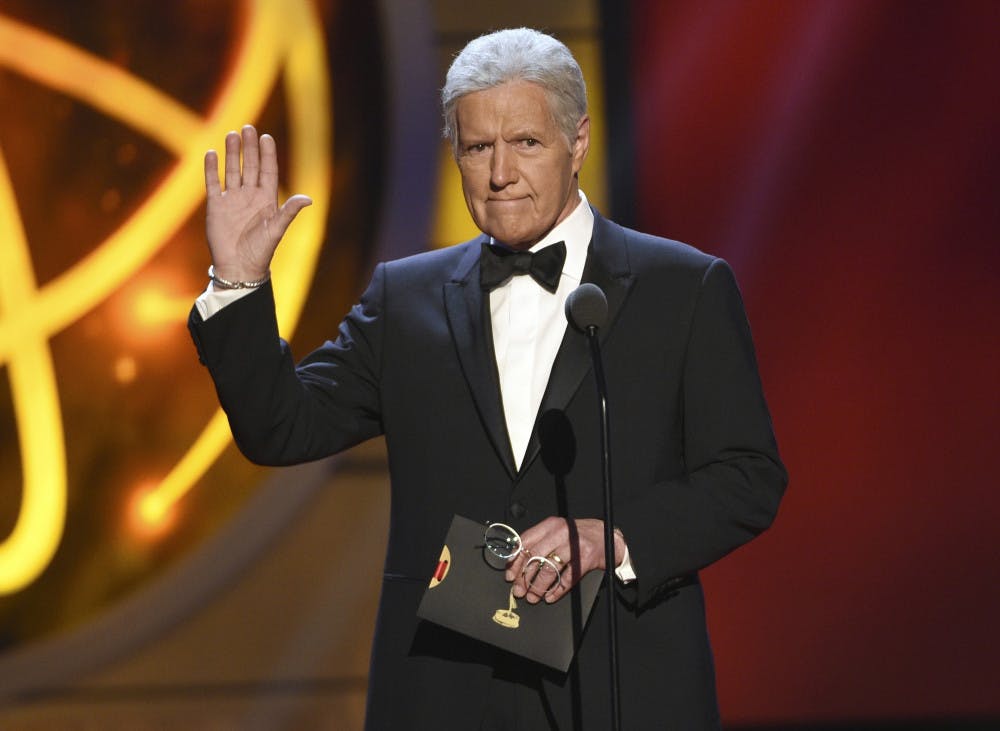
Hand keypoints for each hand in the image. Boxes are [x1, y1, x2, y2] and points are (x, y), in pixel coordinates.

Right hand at [204, 124, 311, 281]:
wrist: (239, 267)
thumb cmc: (261, 251)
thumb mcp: (277, 229)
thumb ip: (289, 211)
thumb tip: (309, 199)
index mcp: (267, 200)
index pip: (267, 171)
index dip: (267, 154)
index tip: (266, 137)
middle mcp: (250, 196)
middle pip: (250, 166)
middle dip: (249, 148)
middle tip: (248, 128)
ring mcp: (232, 200)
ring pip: (232, 170)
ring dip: (231, 154)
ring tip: (232, 135)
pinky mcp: (216, 206)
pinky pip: (213, 183)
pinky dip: (211, 169)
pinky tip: (211, 154)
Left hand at [505, 517, 625, 604]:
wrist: (606, 536)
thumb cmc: (578, 536)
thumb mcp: (557, 532)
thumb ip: (539, 542)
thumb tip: (516, 563)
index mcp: (550, 525)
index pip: (526, 542)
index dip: (515, 560)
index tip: (510, 575)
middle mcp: (561, 533)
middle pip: (535, 557)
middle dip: (524, 577)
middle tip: (518, 590)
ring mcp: (574, 546)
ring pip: (549, 569)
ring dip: (538, 587)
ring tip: (532, 597)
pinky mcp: (585, 559)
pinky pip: (567, 579)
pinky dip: (556, 591)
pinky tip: (549, 597)